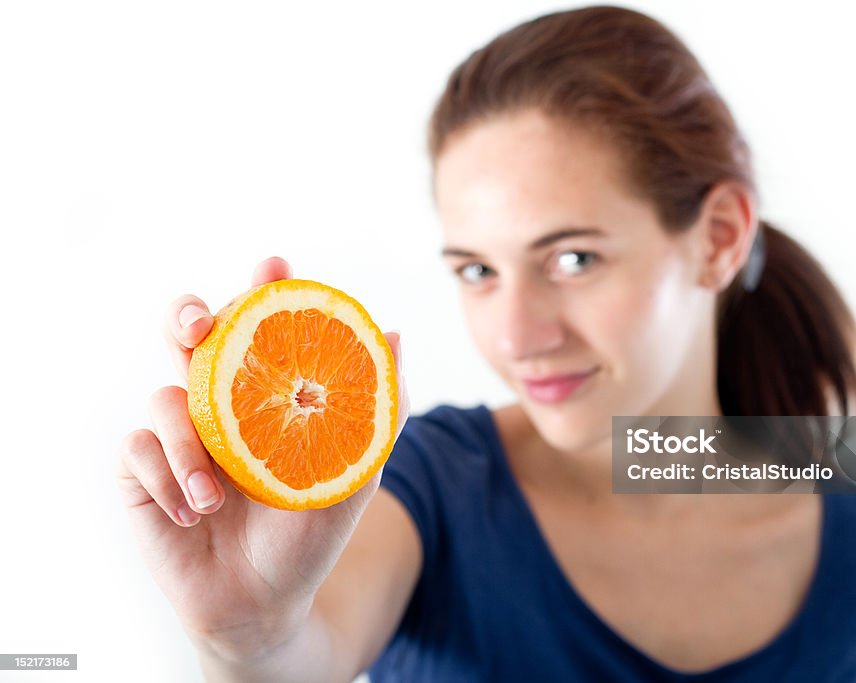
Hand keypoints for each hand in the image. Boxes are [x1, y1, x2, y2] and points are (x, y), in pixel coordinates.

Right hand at [117, 256, 409, 659]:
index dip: (261, 289)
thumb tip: (394, 333)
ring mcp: (177, 433)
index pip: (260, 328)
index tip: (274, 267)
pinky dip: (167, 480)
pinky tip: (192, 514)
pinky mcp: (142, 469)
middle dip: (188, 314)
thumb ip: (378, 408)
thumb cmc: (308, 535)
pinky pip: (137, 451)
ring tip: (218, 496)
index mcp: (267, 394)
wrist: (263, 603)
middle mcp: (219, 402)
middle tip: (200, 326)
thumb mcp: (354, 473)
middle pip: (189, 334)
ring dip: (189, 447)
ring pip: (163, 397)